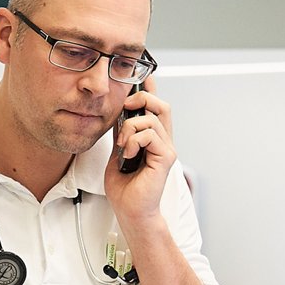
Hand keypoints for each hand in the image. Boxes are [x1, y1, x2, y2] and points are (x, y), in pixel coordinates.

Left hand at [105, 76, 175, 224]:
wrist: (129, 211)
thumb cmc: (124, 189)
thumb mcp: (117, 153)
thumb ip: (121, 134)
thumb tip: (118, 114)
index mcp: (153, 140)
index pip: (155, 108)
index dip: (152, 89)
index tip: (147, 73)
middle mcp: (163, 142)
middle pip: (161, 105)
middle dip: (142, 99)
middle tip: (126, 110)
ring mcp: (167, 149)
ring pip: (150, 118)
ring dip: (130, 128)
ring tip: (123, 146)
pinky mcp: (166, 157)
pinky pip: (150, 134)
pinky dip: (134, 140)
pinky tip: (128, 153)